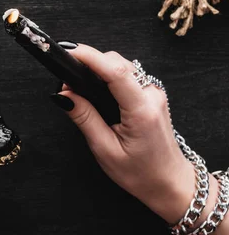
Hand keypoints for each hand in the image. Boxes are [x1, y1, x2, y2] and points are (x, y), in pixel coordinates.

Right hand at [50, 43, 214, 224]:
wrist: (170, 182)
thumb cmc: (141, 173)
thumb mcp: (105, 150)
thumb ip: (85, 119)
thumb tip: (63, 96)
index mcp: (141, 110)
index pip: (116, 73)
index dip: (91, 57)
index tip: (69, 52)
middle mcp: (152, 96)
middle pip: (118, 63)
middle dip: (90, 64)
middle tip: (67, 84)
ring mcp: (154, 93)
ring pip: (122, 67)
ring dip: (99, 70)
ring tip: (78, 89)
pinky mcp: (152, 95)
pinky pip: (128, 76)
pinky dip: (108, 77)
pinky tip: (96, 92)